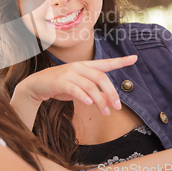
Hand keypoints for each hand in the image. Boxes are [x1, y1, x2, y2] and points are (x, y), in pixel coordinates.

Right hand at [15, 55, 137, 115]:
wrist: (37, 85)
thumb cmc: (61, 86)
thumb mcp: (79, 87)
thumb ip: (94, 91)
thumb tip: (109, 102)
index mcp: (85, 66)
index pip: (105, 63)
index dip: (120, 61)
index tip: (134, 58)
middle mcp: (78, 67)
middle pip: (101, 77)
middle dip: (112, 92)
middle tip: (117, 106)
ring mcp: (69, 73)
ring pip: (90, 86)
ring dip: (100, 100)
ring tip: (106, 112)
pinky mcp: (60, 81)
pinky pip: (75, 89)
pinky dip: (83, 96)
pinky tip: (89, 103)